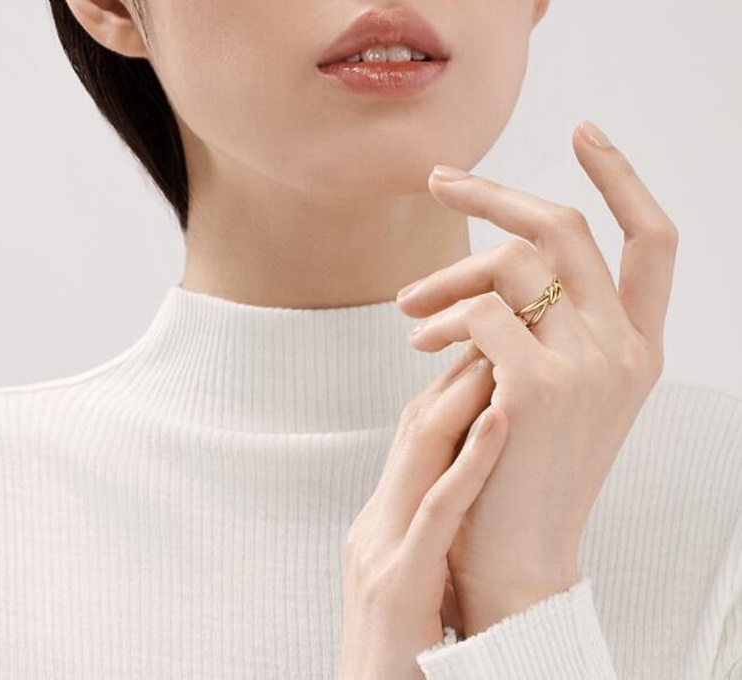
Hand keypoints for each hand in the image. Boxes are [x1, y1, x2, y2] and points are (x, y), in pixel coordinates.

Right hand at [339, 343, 508, 679]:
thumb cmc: (401, 653)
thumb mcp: (408, 578)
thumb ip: (423, 532)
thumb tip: (461, 490)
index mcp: (377, 524)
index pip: (413, 437)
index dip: (450, 385)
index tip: (489, 347)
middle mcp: (372, 525)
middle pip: (412, 427)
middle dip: (456, 372)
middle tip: (498, 325)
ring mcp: (379, 550)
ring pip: (420, 451)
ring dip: (463, 395)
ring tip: (500, 349)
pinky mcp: (399, 582)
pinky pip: (438, 508)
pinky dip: (470, 459)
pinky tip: (500, 419)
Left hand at [395, 121, 678, 636]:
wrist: (516, 556)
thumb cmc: (522, 470)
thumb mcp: (551, 391)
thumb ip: (541, 329)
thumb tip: (488, 268)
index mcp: (639, 348)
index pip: (653, 240)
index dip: (622, 177)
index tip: (583, 133)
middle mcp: (628, 349)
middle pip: (566, 228)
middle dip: (495, 194)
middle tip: (438, 181)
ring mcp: (590, 367)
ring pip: (513, 263)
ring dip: (448, 276)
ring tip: (408, 308)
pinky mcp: (539, 387)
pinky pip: (482, 311)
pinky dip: (444, 317)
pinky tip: (420, 342)